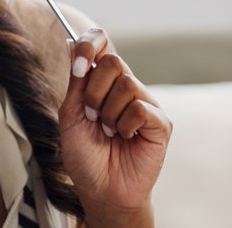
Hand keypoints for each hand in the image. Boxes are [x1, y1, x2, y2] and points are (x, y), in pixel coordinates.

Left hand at [59, 28, 172, 225]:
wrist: (100, 190)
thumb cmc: (86, 156)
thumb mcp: (71, 114)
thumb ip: (76, 80)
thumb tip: (72, 42)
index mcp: (104, 82)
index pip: (103, 42)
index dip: (90, 44)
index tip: (79, 67)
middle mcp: (127, 87)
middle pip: (113, 61)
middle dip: (94, 92)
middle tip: (92, 116)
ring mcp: (146, 103)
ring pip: (126, 84)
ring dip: (108, 113)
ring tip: (109, 133)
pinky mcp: (160, 122)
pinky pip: (140, 108)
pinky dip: (125, 126)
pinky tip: (125, 139)